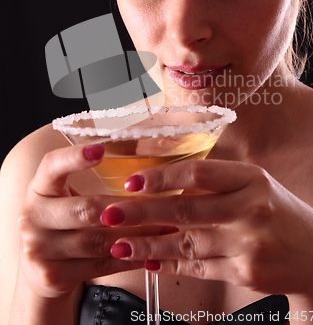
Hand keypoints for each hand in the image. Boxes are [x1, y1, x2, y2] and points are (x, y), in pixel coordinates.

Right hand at [17, 144, 165, 299]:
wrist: (41, 269)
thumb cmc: (66, 222)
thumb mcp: (66, 196)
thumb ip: (90, 179)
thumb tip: (142, 157)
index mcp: (38, 188)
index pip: (51, 166)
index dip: (74, 157)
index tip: (100, 150)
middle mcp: (33, 217)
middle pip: (85, 209)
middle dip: (126, 208)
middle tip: (158, 203)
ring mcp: (39, 249)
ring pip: (97, 240)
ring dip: (135, 234)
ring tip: (164, 228)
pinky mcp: (53, 276)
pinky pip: (100, 265)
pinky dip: (129, 258)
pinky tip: (150, 252)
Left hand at [102, 159, 312, 296]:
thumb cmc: (278, 212)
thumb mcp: (255, 185)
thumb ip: (216, 184)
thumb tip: (166, 187)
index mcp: (252, 179)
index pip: (199, 173)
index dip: (162, 178)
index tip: (133, 182)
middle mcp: (251, 209)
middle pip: (187, 209)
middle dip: (142, 213)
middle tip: (109, 214)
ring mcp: (249, 244)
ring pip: (187, 243)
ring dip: (149, 245)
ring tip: (119, 243)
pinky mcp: (245, 273)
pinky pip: (199, 266)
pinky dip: (171, 263)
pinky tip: (149, 261)